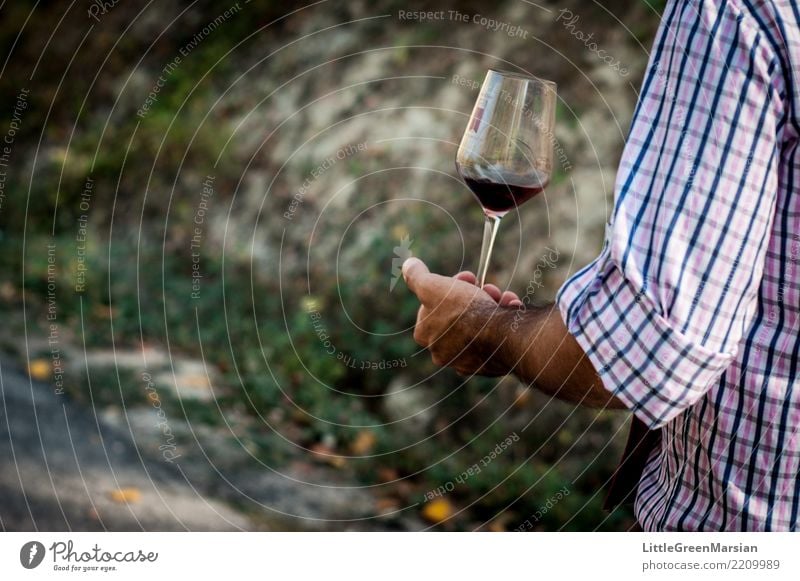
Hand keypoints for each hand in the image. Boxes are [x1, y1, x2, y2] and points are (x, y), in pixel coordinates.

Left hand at [403, 258, 515, 376]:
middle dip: (475, 295)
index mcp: (426, 334)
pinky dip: (504, 321)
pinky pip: (496, 336)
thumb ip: (417, 277)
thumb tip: (407, 265)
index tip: (468, 278)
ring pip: (479, 325)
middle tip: (487, 286)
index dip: (452, 286)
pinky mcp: (490, 364)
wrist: (498, 336)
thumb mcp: (433, 286)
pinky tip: (512, 309)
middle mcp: (443, 351)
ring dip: (493, 305)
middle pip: (459, 313)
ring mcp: (467, 359)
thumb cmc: (463, 311)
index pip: (435, 304)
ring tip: (503, 297)